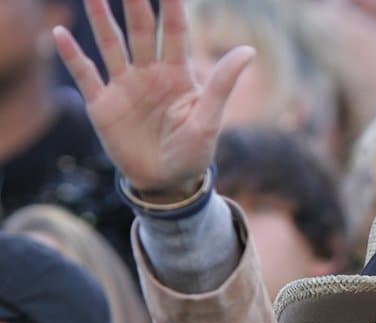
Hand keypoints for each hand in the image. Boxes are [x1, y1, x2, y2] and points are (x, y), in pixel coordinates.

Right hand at [53, 0, 253, 200]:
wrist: (166, 183)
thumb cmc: (193, 152)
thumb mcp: (209, 120)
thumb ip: (223, 84)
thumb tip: (248, 50)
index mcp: (178, 74)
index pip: (175, 30)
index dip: (172, 4)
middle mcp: (150, 73)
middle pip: (141, 29)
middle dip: (135, 3)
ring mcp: (125, 86)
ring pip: (111, 44)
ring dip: (100, 18)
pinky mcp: (103, 104)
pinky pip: (85, 75)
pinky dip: (72, 55)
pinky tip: (59, 34)